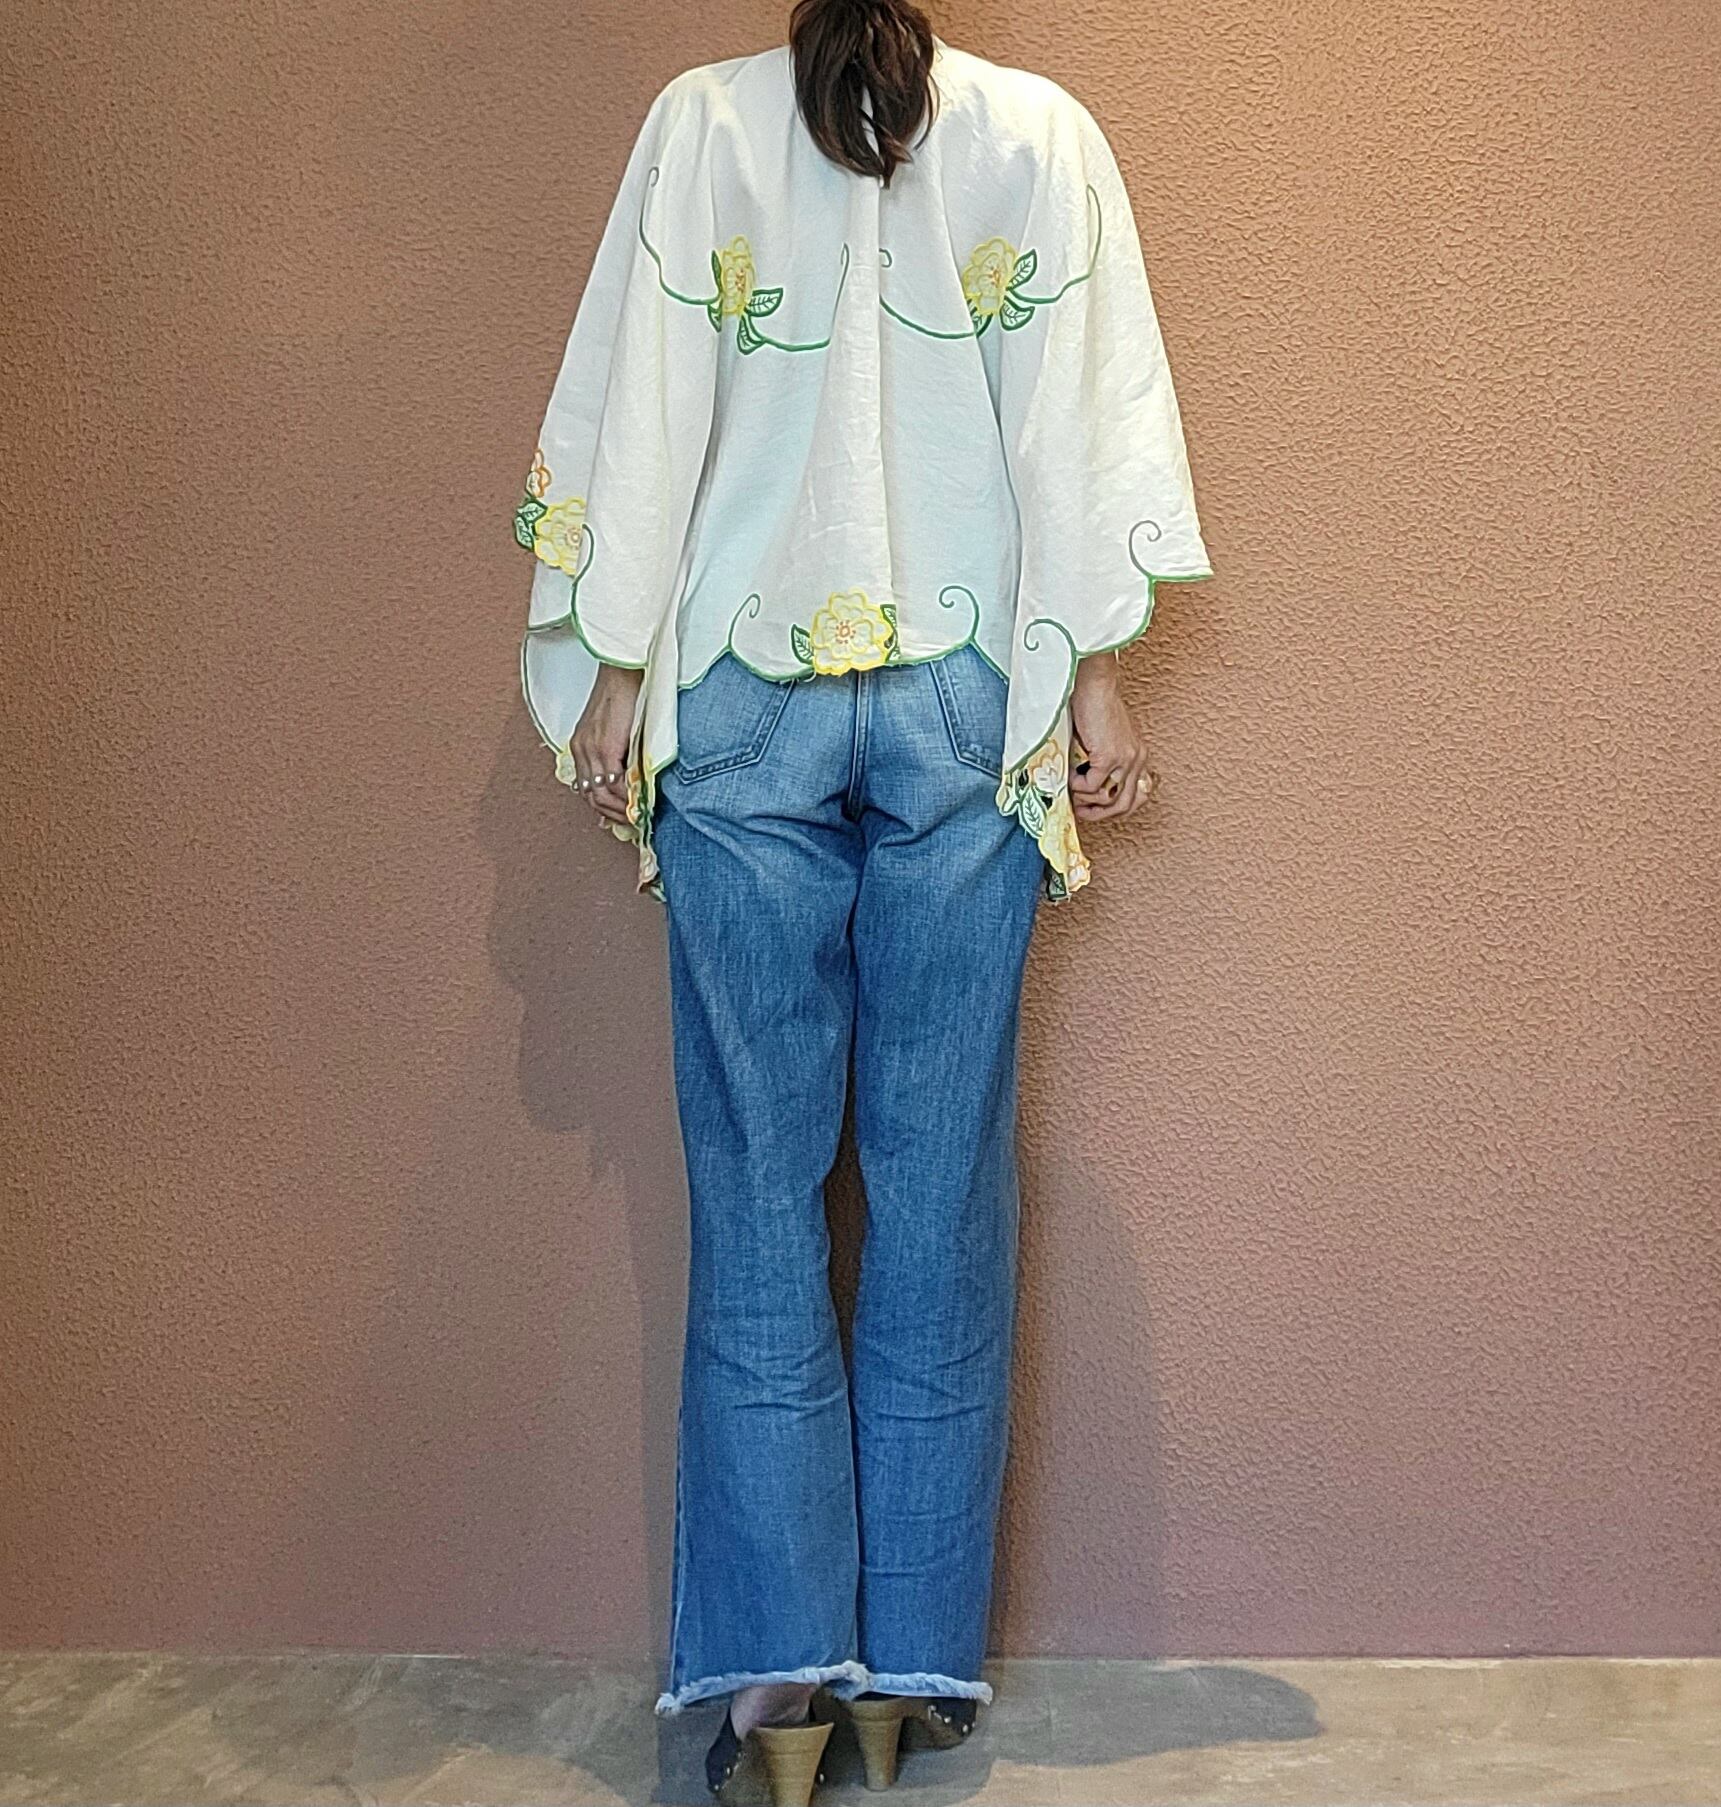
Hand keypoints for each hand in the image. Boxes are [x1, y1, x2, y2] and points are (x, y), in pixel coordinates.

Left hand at [570, 664, 643, 827]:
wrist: (626, 669)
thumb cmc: (626, 693)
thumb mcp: (614, 727)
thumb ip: (617, 753)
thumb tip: (625, 783)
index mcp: (581, 746)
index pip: (587, 790)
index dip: (605, 809)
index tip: (624, 817)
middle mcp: (581, 749)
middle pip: (592, 798)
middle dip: (614, 814)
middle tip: (633, 822)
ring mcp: (591, 748)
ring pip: (600, 795)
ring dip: (621, 809)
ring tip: (638, 815)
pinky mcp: (606, 746)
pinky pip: (613, 782)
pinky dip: (627, 796)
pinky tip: (640, 801)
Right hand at [1068, 655, 1155, 823]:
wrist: (1092, 685)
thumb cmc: (1093, 705)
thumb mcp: (1104, 738)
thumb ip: (1104, 760)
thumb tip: (1088, 785)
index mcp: (1137, 755)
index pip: (1137, 795)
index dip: (1117, 808)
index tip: (1097, 808)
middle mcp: (1136, 759)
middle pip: (1124, 804)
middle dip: (1101, 814)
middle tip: (1081, 811)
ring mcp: (1125, 759)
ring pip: (1107, 798)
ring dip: (1085, 799)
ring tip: (1071, 788)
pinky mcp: (1109, 756)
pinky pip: (1091, 785)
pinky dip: (1077, 784)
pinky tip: (1069, 773)